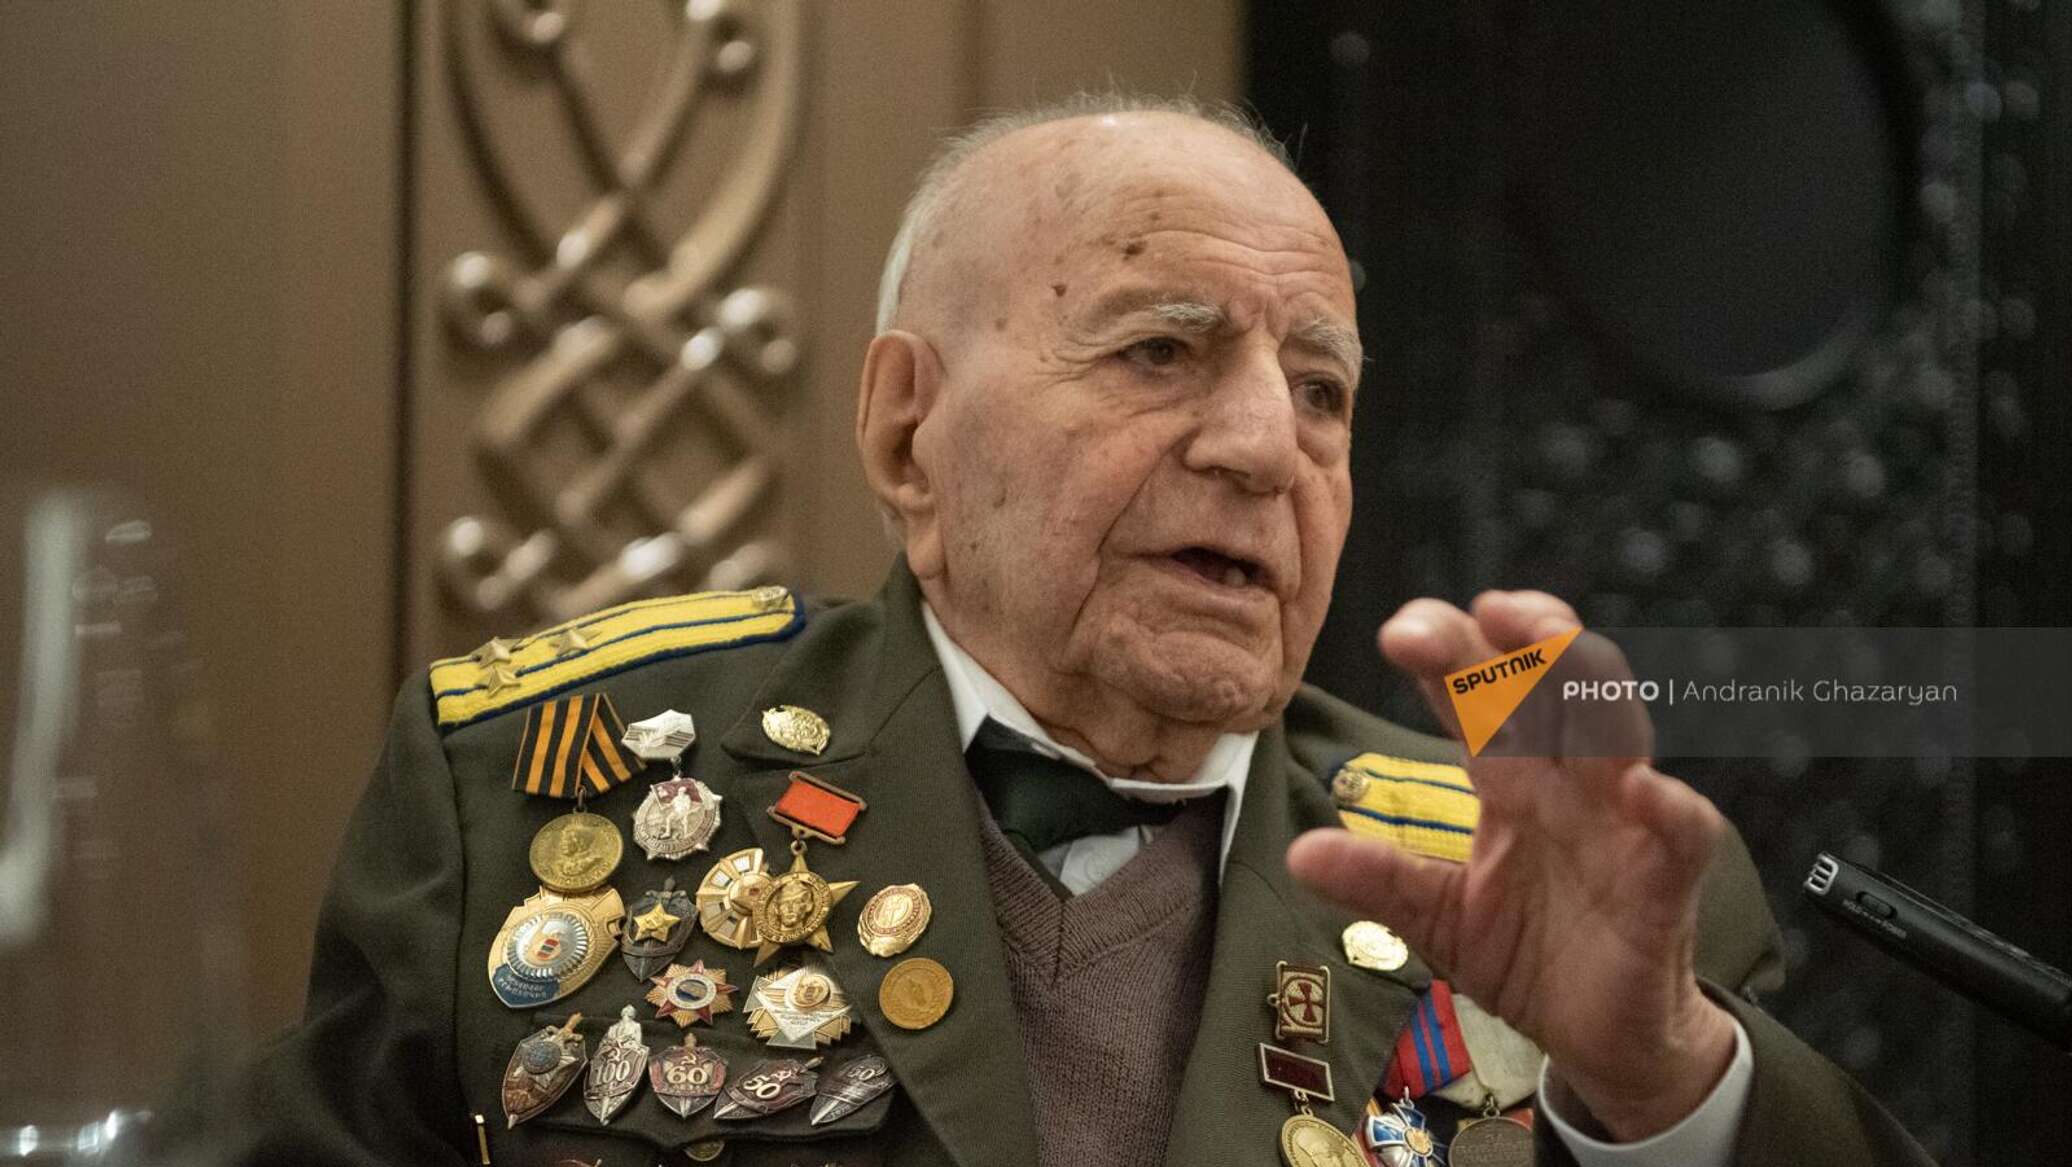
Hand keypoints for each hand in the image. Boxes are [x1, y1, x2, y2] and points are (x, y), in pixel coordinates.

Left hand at [1286, 590, 1736, 1139]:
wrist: (1599, 1035)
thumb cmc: (1527, 953)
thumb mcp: (1436, 917)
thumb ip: (1378, 879)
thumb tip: (1300, 851)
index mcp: (1507, 775)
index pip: (1478, 694)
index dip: (1449, 652)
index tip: (1403, 632)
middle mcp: (1565, 779)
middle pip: (1549, 685)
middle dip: (1517, 639)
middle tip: (1475, 613)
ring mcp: (1621, 821)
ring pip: (1617, 729)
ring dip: (1587, 682)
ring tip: (1550, 643)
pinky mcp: (1666, 879)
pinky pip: (1683, 830)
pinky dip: (1667, 806)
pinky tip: (1639, 787)